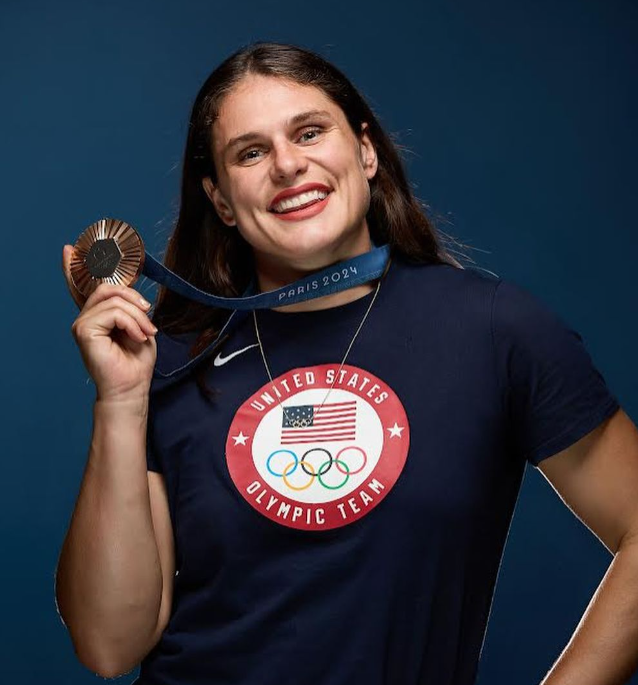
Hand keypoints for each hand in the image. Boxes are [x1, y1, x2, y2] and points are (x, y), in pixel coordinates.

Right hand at [62, 244, 157, 401]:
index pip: (81, 286)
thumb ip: (129, 305)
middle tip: (149, 321)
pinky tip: (137, 337)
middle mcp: (86, 316)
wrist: (131, 387)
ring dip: (138, 316)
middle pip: (109, 287)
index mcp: (98, 314)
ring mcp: (82, 323)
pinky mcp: (83, 330)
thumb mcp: (138, 325)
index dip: (74, 265)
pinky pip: (114, 312)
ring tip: (146, 334)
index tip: (70, 247)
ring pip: (115, 300)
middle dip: (135, 300)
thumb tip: (128, 285)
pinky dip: (132, 323)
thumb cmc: (136, 361)